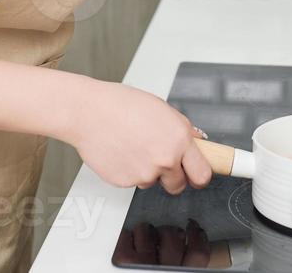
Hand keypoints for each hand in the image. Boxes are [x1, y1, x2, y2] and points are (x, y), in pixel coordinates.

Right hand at [62, 80, 212, 193]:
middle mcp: (166, 159)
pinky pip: (133, 181)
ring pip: (153, 182)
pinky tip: (121, 151)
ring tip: (132, 145)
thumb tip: (195, 143)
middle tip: (161, 162)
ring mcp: (145, 173)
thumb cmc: (120, 104)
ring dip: (146, 170)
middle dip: (173, 177)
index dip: (200, 176)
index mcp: (179, 138)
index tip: (198, 176)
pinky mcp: (126, 182)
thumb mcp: (161, 108)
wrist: (88, 112)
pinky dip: (128, 170)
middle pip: (179, 185)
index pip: (203, 173)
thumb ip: (180, 129)